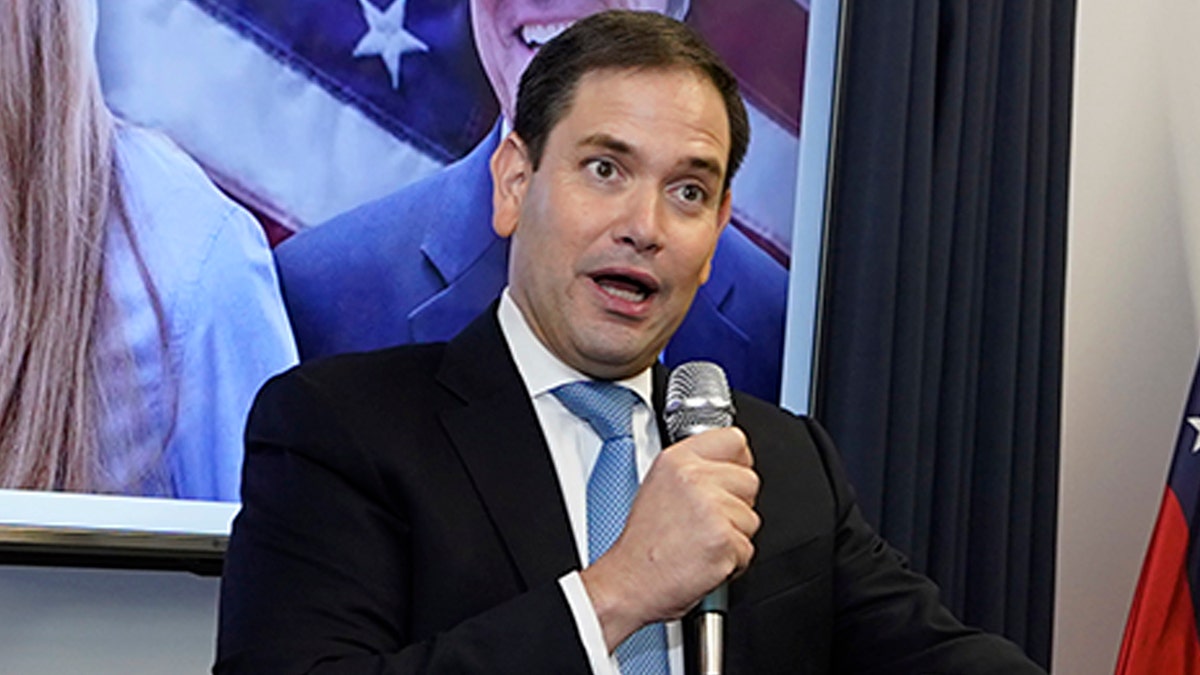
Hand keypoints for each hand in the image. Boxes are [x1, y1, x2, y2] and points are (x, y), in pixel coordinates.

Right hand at [579, 427, 759, 650]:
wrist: (629, 583)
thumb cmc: (643, 545)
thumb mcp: (659, 487)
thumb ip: (694, 470)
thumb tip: (727, 466)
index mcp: (677, 460)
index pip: (734, 440)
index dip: (737, 463)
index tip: (729, 478)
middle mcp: (694, 478)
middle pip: (750, 480)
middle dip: (737, 505)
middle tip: (707, 522)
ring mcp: (711, 507)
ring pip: (752, 518)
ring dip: (734, 536)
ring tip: (702, 542)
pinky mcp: (724, 538)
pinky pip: (748, 549)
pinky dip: (733, 562)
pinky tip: (706, 559)